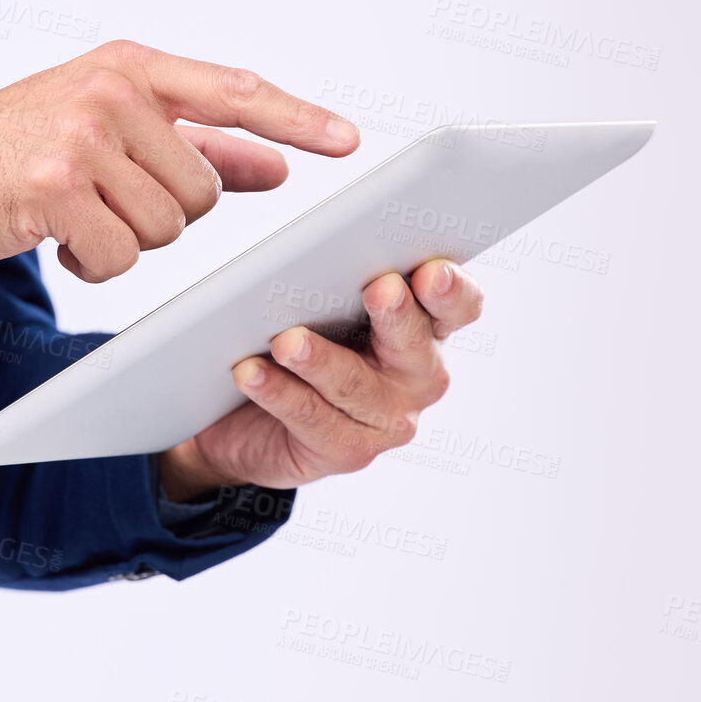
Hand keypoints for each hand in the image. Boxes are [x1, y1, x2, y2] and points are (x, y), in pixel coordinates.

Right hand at [0, 39, 359, 282]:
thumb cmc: (19, 154)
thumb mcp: (108, 132)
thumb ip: (194, 144)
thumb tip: (275, 166)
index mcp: (130, 67)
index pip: (233, 91)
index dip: (295, 118)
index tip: (348, 141)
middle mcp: (111, 91)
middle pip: (201, 189)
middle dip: (162, 216)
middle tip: (105, 204)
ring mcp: (82, 136)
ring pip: (164, 227)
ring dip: (124, 242)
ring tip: (75, 218)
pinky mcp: (54, 186)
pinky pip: (119, 256)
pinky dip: (92, 264)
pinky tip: (56, 239)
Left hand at [157, 259, 485, 500]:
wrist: (244, 423)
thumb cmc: (292, 348)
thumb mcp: (320, 307)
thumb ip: (335, 280)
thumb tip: (318, 250)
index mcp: (422, 330)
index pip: (456, 306)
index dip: (451, 291)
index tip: (431, 271)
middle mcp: (416, 377)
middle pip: (415, 345)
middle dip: (396, 316)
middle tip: (379, 288)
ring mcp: (386, 420)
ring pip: (355, 385)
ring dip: (320, 360)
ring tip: (286, 341)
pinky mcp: (346, 451)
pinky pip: (310, 418)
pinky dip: (278, 393)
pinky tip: (251, 373)